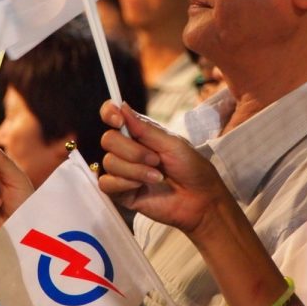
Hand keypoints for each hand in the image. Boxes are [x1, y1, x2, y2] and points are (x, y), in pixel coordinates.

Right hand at [98, 101, 230, 235]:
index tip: (118, 120)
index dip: (109, 113)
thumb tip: (122, 106)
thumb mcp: (172, 143)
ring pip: (109, 162)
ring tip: (157, 176)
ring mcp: (123, 171)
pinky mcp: (121, 193)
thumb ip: (145, 128)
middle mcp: (127, 149)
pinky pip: (106, 184)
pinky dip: (125, 183)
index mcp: (139, 132)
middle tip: (156, 160)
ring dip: (135, 170)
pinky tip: (143, 186)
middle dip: (133, 151)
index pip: (112, 115)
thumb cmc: (192, 168)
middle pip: (108, 139)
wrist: (200, 199)